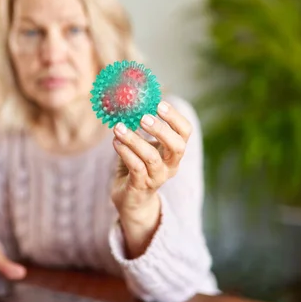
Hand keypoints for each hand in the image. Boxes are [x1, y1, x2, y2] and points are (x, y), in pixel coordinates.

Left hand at [111, 101, 192, 257]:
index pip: (185, 132)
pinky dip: (125, 152)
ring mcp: (157, 177)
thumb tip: (129, 102)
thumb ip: (139, 129)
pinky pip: (135, 168)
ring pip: (151, 158)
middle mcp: (170, 166)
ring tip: (119, 127)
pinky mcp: (140, 186)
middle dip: (161, 130)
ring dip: (134, 140)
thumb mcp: (142, 146)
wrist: (131, 200)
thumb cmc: (136, 167)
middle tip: (143, 117)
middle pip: (177, 146)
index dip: (175, 118)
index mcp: (174, 152)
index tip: (159, 103)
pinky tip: (115, 142)